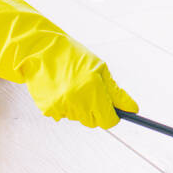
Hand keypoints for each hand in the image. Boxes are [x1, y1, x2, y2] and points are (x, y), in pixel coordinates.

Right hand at [0, 0, 138, 127]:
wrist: (38, 50)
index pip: (110, 119)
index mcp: (94, 88)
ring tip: (70, 85)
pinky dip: (62, 105)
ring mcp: (62, 105)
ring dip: (78, 107)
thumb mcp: (99, 69)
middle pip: (94, 122)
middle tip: (87, 91)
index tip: (111, 110)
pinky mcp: (48, 109)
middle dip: (94, 110)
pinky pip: (62, 115)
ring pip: (78, 118)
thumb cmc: (72, 57)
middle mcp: (79, 99)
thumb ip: (116, 92)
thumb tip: (133, 109)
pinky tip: (58, 88)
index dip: (111, 115)